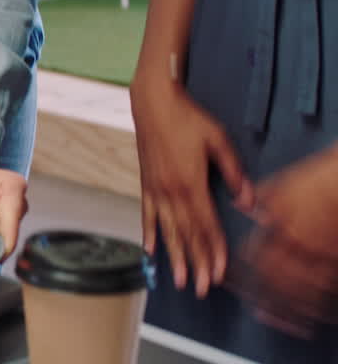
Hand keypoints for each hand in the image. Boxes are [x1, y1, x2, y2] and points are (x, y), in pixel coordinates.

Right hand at [132, 75, 252, 297]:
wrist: (152, 102)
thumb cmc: (186, 117)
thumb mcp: (218, 141)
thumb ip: (232, 172)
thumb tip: (246, 201)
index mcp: (190, 182)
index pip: (206, 224)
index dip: (215, 250)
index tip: (220, 272)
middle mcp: (170, 190)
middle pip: (186, 234)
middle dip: (196, 263)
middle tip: (202, 288)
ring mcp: (155, 188)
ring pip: (167, 230)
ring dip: (174, 256)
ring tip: (180, 279)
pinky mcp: (146, 183)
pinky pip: (147, 214)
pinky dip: (149, 233)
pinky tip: (151, 250)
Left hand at [236, 148, 337, 336]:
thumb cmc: (320, 179)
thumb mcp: (282, 183)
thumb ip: (258, 197)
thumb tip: (239, 204)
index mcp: (281, 226)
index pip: (254, 256)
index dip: (241, 271)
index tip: (230, 282)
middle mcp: (300, 245)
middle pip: (278, 280)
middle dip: (265, 299)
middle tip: (257, 313)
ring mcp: (322, 255)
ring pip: (304, 289)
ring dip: (291, 309)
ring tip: (283, 323)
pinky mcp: (337, 259)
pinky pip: (327, 288)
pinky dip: (319, 305)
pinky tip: (313, 314)